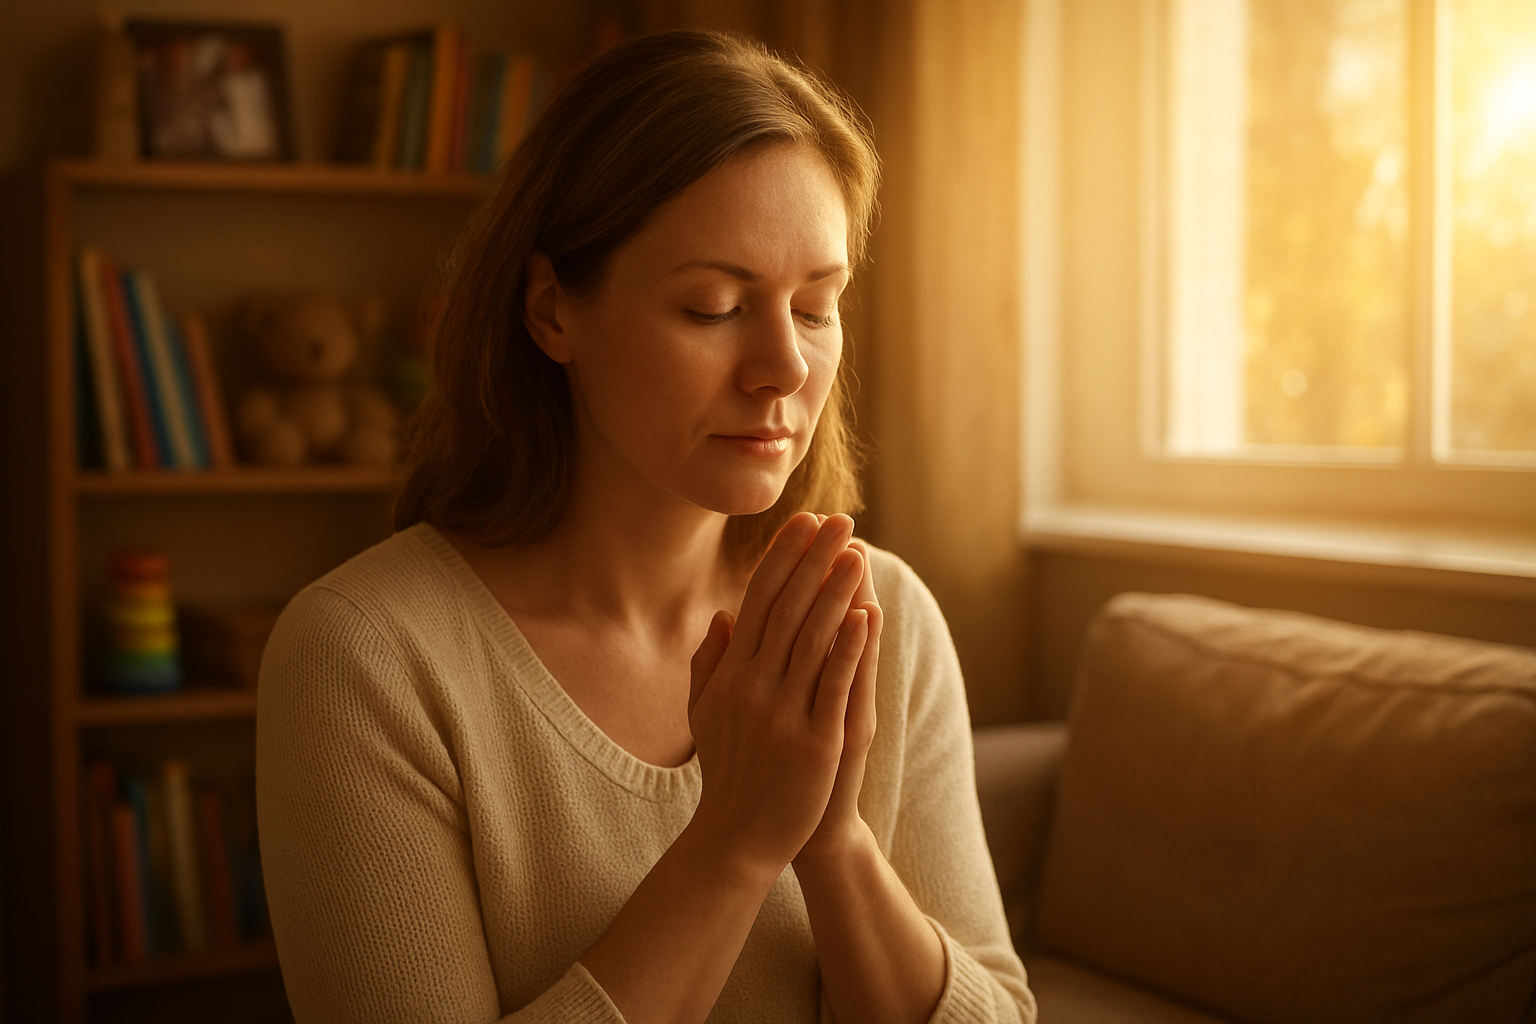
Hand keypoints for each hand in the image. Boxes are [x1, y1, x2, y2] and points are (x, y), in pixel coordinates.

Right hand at [687, 513, 868, 877]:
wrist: (738, 838)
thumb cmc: (728, 771)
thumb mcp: (706, 712)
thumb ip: (710, 662)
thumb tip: (721, 615)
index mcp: (730, 673)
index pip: (758, 600)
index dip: (782, 557)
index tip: (804, 521)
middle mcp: (751, 685)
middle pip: (786, 608)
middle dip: (814, 560)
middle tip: (841, 519)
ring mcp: (781, 713)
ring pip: (811, 638)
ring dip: (835, 591)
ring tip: (857, 552)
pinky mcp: (812, 741)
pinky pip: (832, 685)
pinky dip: (848, 648)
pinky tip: (865, 615)